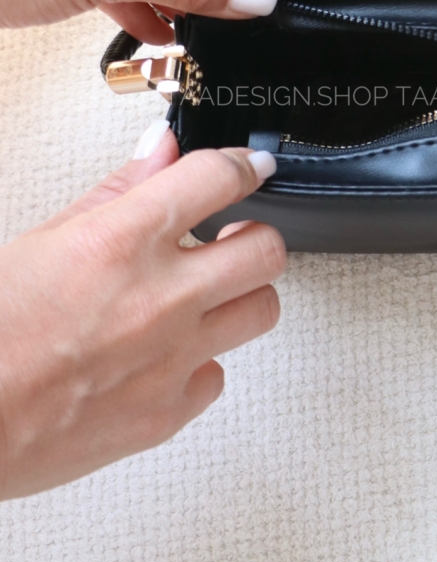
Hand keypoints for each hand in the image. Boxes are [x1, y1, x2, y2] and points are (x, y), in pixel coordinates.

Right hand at [0, 127, 283, 500]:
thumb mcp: (44, 239)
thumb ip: (119, 190)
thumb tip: (163, 148)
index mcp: (122, 242)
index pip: (220, 179)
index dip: (246, 165)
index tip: (253, 167)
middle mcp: (159, 298)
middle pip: (267, 249)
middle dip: (256, 236)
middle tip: (234, 239)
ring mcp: (170, 359)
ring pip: (262, 309)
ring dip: (241, 295)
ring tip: (208, 294)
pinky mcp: (167, 413)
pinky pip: (217, 375)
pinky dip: (199, 362)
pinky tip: (168, 353)